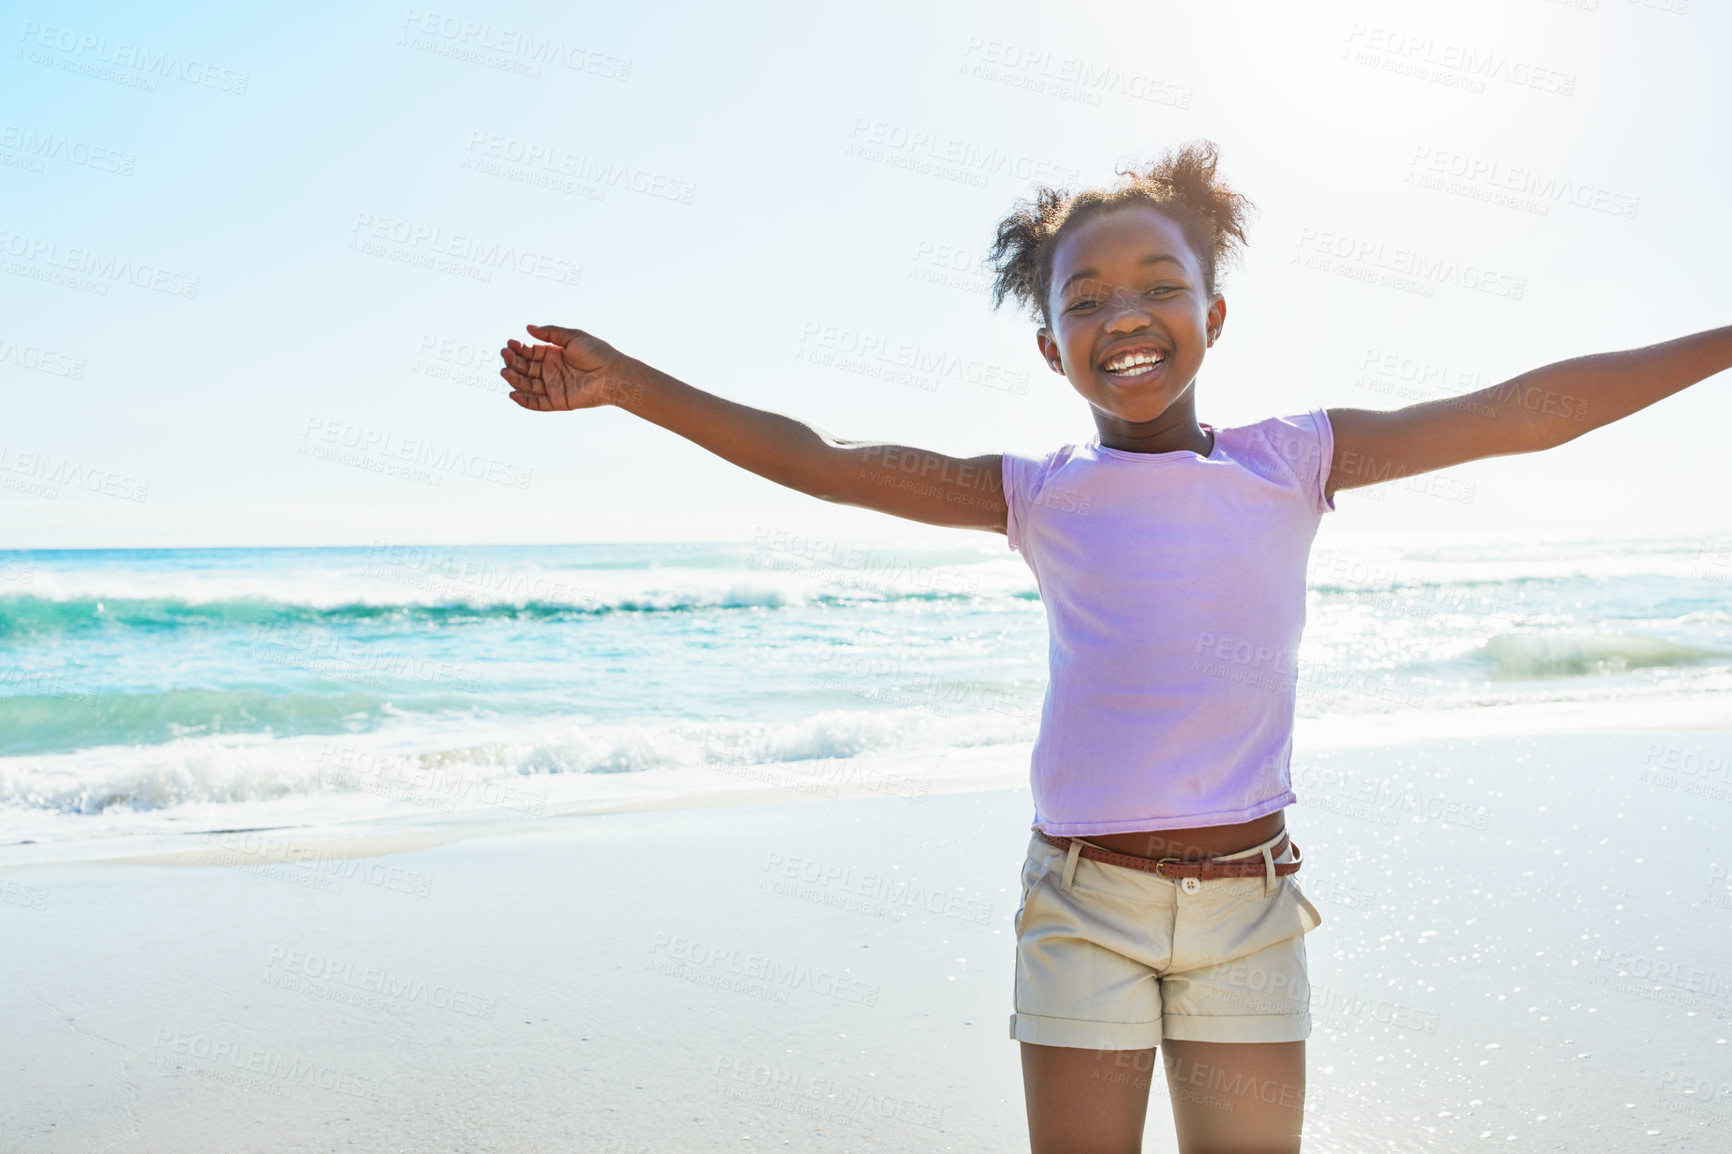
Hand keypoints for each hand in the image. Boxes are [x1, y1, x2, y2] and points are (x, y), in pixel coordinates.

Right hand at [499, 325, 640, 410]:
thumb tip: (528, 328)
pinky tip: (513, 393)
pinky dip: (525, 401)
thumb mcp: (573, 337)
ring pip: (528, 385)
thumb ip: (550, 333)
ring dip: (515, 379)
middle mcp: (551, 371)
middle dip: (514, 362)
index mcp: (554, 354)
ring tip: (505, 372)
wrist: (613, 374)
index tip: (509, 343)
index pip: (530, 352)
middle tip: (505, 355)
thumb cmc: (597, 353)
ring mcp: (553, 386)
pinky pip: (537, 403)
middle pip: (526, 368)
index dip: (518, 348)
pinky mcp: (558, 401)